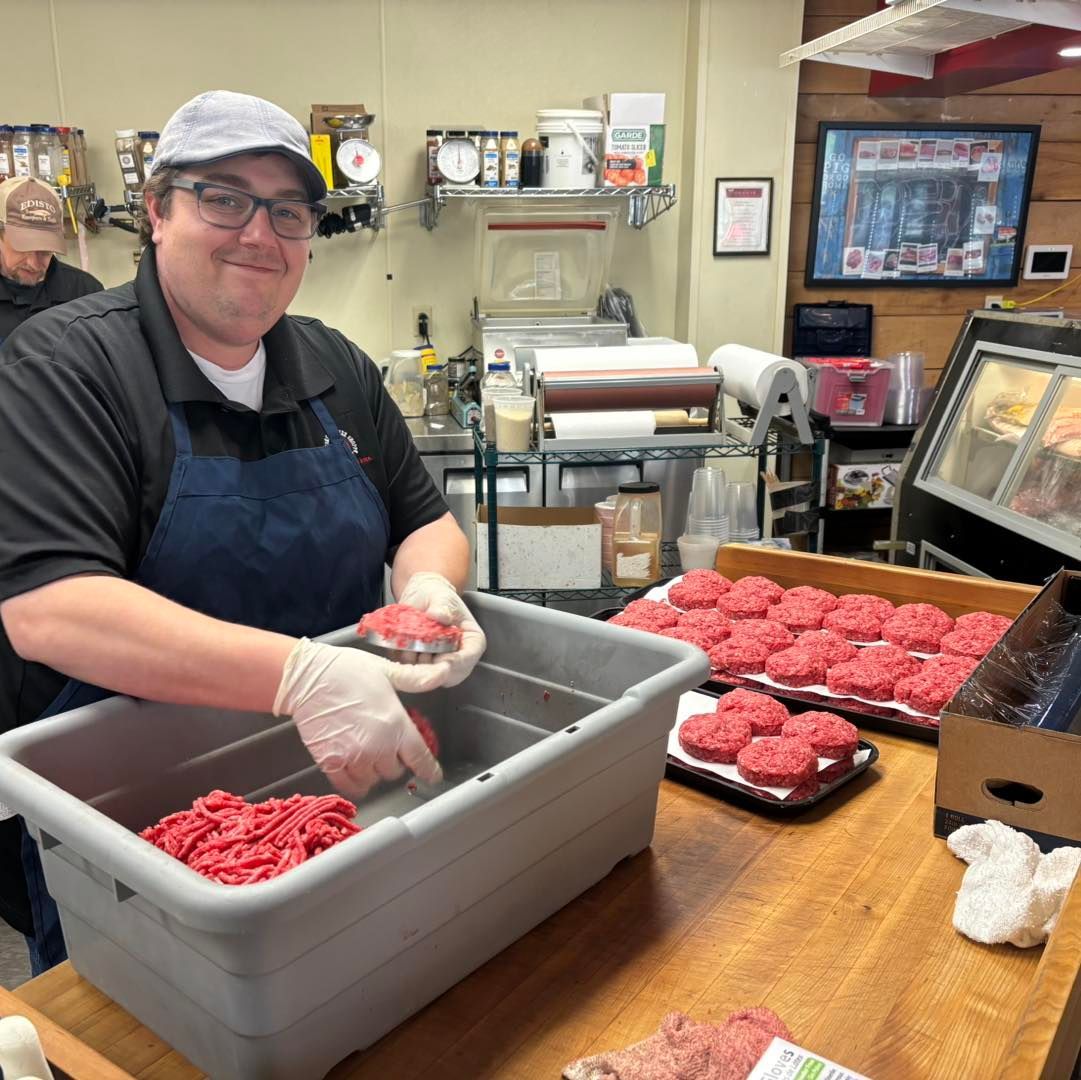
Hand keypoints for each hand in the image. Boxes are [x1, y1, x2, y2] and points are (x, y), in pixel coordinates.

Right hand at [273, 638, 442, 798]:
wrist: (307, 678)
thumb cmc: (347, 670)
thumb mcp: (387, 671)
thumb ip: (415, 679)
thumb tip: (442, 673)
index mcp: (396, 724)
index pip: (420, 758)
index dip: (429, 769)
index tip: (433, 775)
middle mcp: (378, 746)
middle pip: (395, 771)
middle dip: (395, 761)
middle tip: (388, 746)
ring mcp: (354, 757)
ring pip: (373, 780)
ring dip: (374, 771)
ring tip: (368, 754)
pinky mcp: (331, 763)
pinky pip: (350, 786)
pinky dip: (355, 782)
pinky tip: (354, 769)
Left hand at [397, 572, 485, 687]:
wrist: (419, 598)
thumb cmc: (436, 596)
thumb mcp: (440, 596)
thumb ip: (442, 605)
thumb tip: (440, 615)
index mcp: (471, 641)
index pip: (468, 657)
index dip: (455, 662)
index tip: (440, 660)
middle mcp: (458, 657)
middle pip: (450, 675)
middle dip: (431, 671)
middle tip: (415, 657)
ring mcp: (440, 664)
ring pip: (430, 678)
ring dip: (416, 668)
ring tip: (407, 647)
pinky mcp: (422, 668)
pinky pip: (413, 676)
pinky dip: (405, 667)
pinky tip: (401, 652)